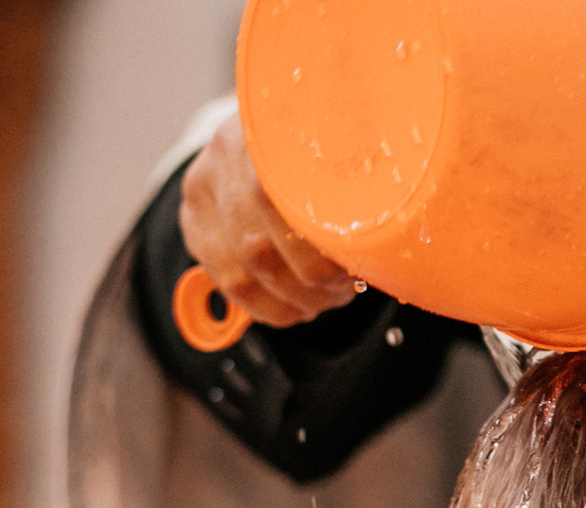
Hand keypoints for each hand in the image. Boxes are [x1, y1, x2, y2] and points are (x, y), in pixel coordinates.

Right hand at [179, 115, 357, 327]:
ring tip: (321, 300)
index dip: (323, 251)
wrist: (279, 123)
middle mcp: (230, 149)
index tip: (356, 268)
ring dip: (289, 300)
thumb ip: (366, 178)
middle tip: (342, 291)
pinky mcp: (193, 214)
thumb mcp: (353, 142)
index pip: (285, 202)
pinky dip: (264, 305)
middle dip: (310, 284)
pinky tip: (292, 306)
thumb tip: (392, 241)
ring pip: (241, 270)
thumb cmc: (328, 143)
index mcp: (276, 126)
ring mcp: (204, 181)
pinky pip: (225, 279)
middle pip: (260, 244)